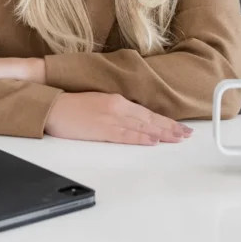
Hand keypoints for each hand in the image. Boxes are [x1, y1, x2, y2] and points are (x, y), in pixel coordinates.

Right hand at [44, 92, 192, 144]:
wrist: (53, 107)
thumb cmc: (73, 106)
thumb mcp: (100, 102)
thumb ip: (117, 110)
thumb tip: (134, 121)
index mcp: (117, 100)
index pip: (147, 112)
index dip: (165, 120)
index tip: (180, 127)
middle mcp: (117, 107)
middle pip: (149, 120)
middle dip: (170, 128)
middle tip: (187, 135)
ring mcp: (110, 118)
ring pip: (142, 127)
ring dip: (162, 133)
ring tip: (178, 139)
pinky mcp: (101, 130)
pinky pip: (125, 135)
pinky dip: (140, 138)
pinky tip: (153, 141)